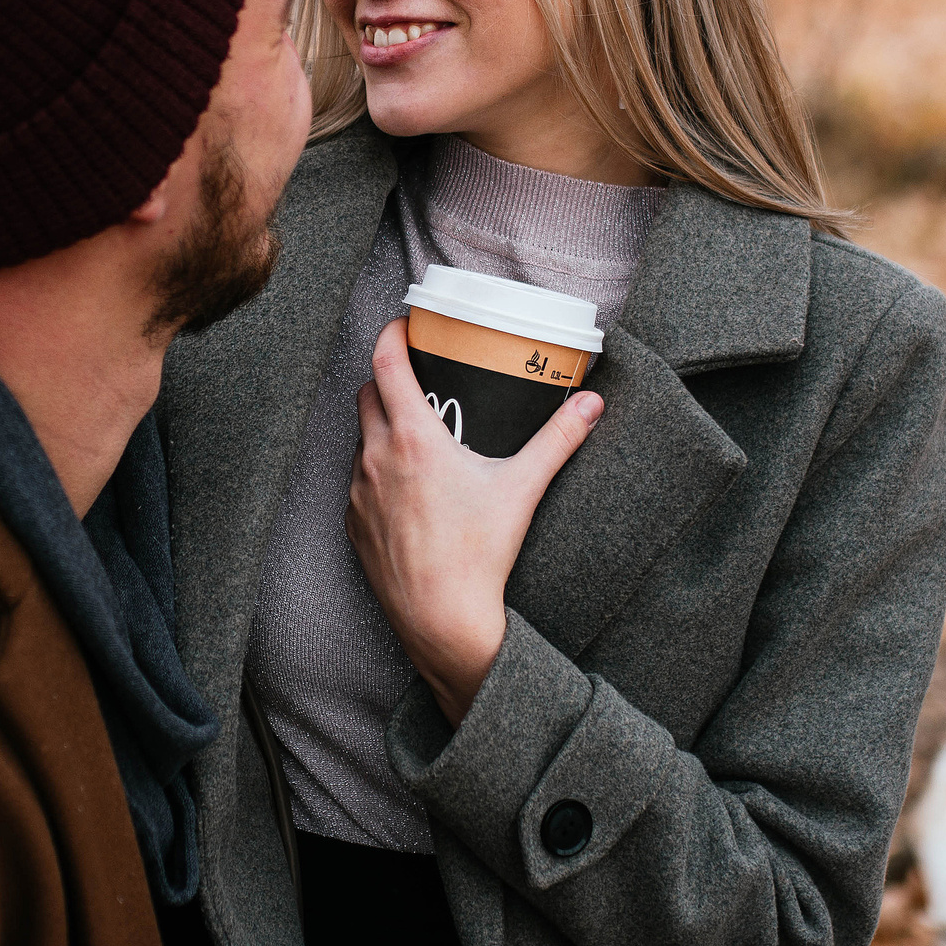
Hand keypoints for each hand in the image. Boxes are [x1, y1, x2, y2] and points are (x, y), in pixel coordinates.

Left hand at [345, 319, 601, 724]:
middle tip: (419, 378)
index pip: (384, 363)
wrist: (443, 621)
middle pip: (366, 394)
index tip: (404, 324)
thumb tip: (592, 403)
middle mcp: (375, 459)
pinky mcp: (353, 524)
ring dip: (380, 427)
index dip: (390, 335)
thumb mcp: (522, 489)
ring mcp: (358, 493)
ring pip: (360, 439)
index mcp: (412, 439)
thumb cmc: (478, 554)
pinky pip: (357, 482)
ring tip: (416, 432)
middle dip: (387, 378)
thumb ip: (558, 439)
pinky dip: (376, 471)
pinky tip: (406, 486)